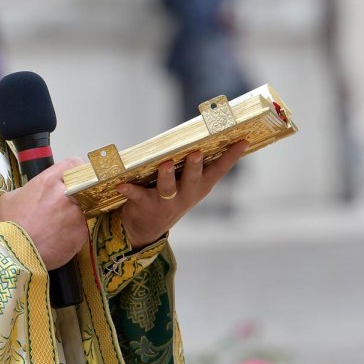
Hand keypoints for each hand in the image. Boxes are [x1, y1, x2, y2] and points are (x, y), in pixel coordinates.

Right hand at [0, 157, 89, 269]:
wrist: (16, 254)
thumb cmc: (10, 226)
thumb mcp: (10, 198)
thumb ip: (27, 189)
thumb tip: (33, 192)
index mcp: (49, 181)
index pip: (74, 164)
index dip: (74, 170)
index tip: (74, 177)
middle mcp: (67, 194)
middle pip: (84, 184)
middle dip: (78, 190)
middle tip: (69, 200)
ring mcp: (77, 214)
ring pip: (85, 207)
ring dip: (76, 213)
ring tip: (60, 225)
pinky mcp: (82, 233)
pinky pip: (83, 227)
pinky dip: (74, 231)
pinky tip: (60, 238)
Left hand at [115, 141, 247, 247]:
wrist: (148, 227)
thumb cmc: (173, 196)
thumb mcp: (191, 185)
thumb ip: (200, 165)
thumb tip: (209, 135)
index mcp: (200, 187)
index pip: (219, 170)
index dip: (231, 156)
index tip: (242, 141)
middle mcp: (186, 194)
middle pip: (193, 179)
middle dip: (195, 167)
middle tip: (197, 153)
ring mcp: (166, 202)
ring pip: (168, 188)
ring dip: (167, 176)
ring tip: (166, 164)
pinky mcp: (144, 204)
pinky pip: (137, 195)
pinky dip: (129, 190)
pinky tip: (121, 184)